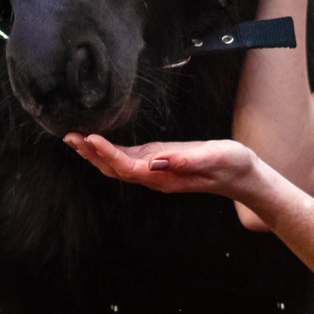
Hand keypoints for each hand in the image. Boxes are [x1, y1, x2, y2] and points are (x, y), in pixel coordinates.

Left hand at [65, 133, 262, 199]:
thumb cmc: (231, 165)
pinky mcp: (160, 161)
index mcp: (164, 178)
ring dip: (95, 153)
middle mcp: (155, 176)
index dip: (107, 153)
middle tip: (69, 136)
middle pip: (115, 169)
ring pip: (118, 164)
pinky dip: (110, 149)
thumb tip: (155, 161)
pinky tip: (99, 140)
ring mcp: (156, 170)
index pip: (128, 167)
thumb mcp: (212, 159)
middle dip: (91, 154)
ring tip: (75, 137)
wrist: (244, 175)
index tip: (90, 138)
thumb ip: (185, 161)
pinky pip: (129, 158)